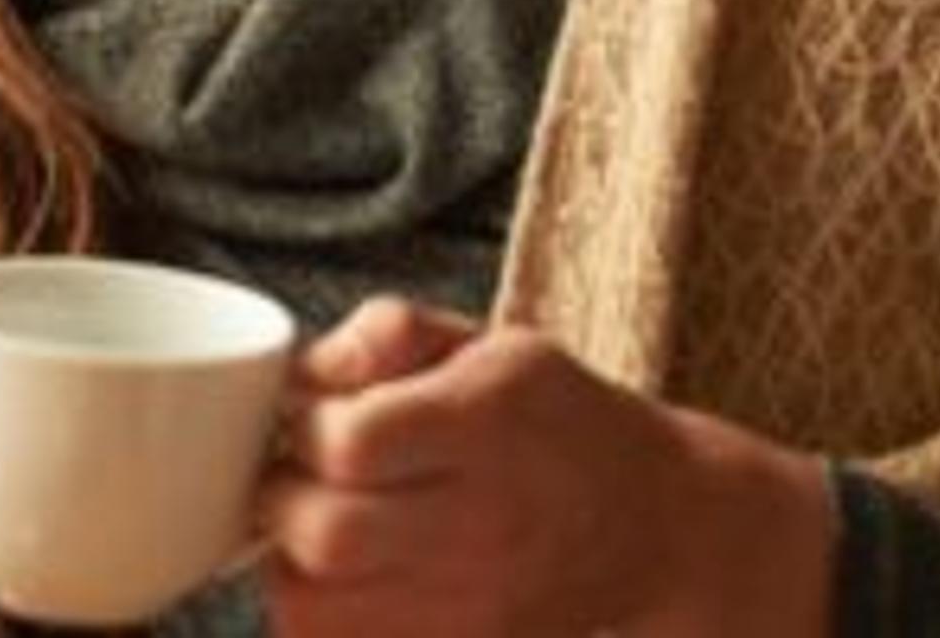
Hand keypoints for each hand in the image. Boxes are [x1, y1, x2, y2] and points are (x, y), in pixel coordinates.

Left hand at [256, 300, 831, 637]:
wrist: (654, 525)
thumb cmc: (554, 421)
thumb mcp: (492, 344)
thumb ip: (387, 331)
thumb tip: (306, 373)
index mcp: (489, 422)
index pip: (352, 443)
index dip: (309, 430)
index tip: (319, 422)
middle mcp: (484, 523)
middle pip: (328, 536)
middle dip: (284, 502)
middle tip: (300, 481)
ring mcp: (474, 608)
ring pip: (314, 610)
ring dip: (292, 566)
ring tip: (322, 529)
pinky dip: (322, 618)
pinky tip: (350, 580)